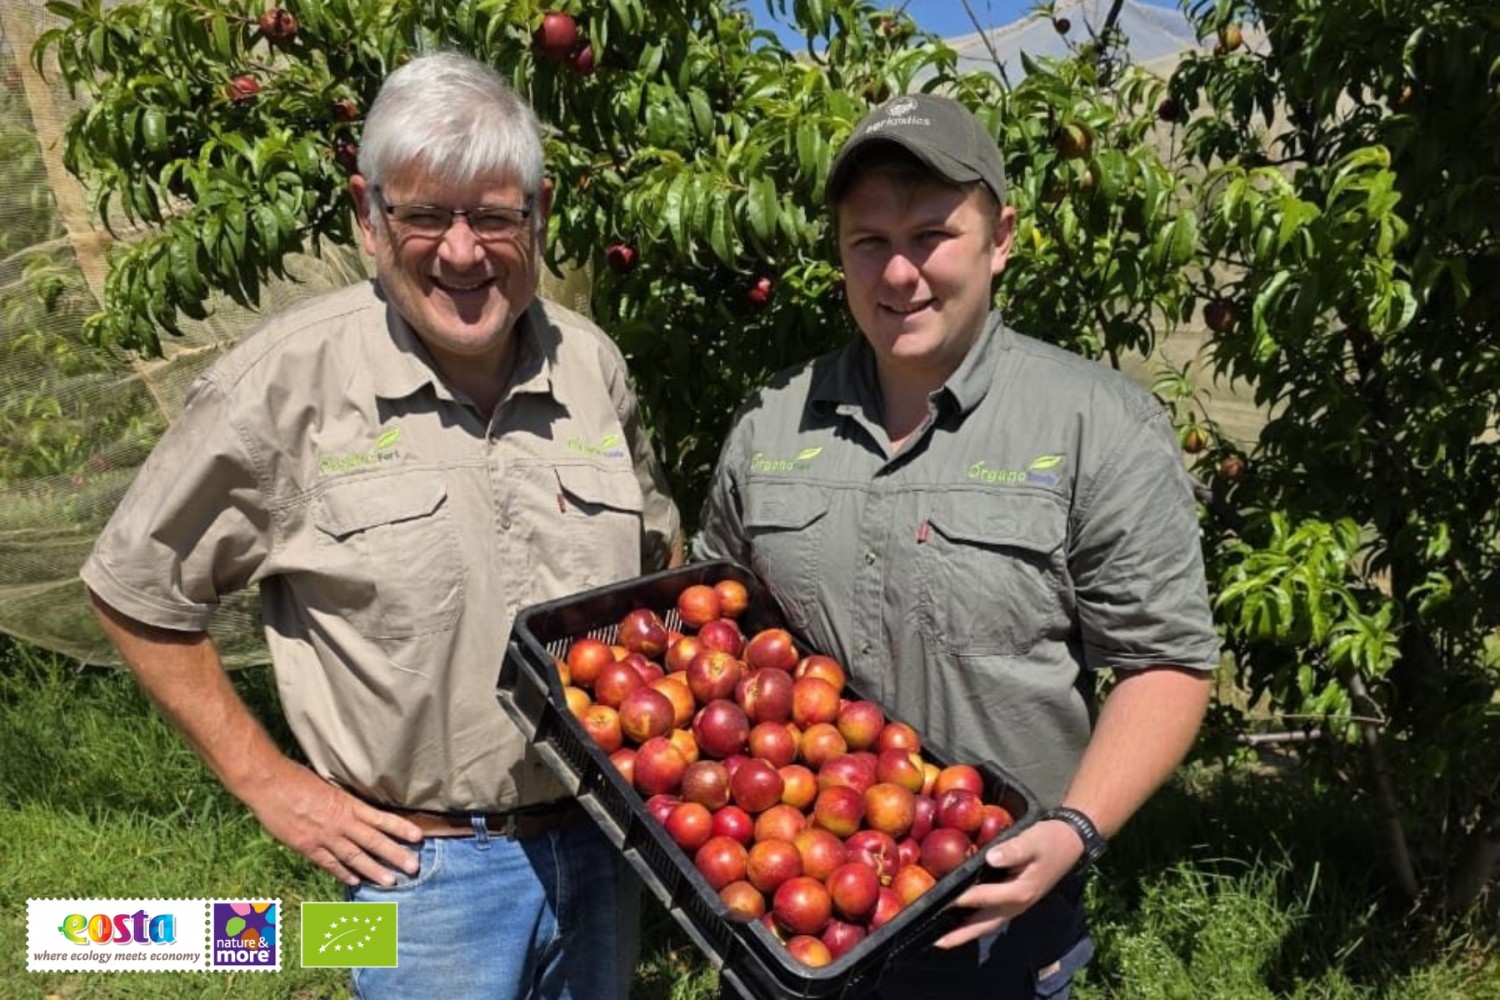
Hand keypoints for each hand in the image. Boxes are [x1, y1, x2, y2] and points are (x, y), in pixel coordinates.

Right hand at [244, 760, 424, 886]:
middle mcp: (340, 822)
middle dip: (394, 854)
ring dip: (373, 870)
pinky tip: (355, 882)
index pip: (381, 818)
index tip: (418, 837)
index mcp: (347, 803)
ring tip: (391, 881)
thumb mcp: (329, 785)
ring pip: (354, 856)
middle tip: (413, 867)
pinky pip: (329, 863)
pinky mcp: (307, 846)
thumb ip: (344, 802)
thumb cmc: (298, 778)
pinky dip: (343, 873)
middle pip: (373, 840)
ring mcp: (323, 836)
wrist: (269, 783)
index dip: (400, 828)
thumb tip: (359, 812)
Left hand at [932, 818, 1083, 948]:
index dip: (958, 899)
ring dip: (966, 933)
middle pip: (983, 924)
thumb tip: (990, 858)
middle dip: (960, 935)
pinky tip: (961, 921)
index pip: (982, 897)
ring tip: (943, 939)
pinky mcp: (1015, 901)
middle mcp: (1016, 905)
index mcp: (1019, 892)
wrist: (1070, 844)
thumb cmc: (1049, 841)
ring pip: (987, 924)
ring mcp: (1016, 906)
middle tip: (936, 943)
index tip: (936, 903)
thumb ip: (1012, 850)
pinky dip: (976, 923)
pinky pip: (991, 917)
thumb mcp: (1032, 841)